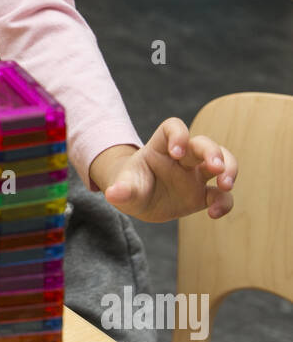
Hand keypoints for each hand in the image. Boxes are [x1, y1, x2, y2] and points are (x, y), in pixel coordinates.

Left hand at [99, 119, 236, 223]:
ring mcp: (195, 174)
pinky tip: (214, 213)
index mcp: (161, 147)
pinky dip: (223, 202)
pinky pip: (221, 195)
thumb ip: (122, 189)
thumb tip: (113, 194)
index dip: (178, 135)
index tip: (176, 152)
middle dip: (212, 152)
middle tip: (216, 167)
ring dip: (229, 169)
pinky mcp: (203, 194)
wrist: (138, 201)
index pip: (173, 128)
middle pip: (203, 144)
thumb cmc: (130, 186)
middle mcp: (183, 157)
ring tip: (225, 185)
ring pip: (223, 161)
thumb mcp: (124, 188)